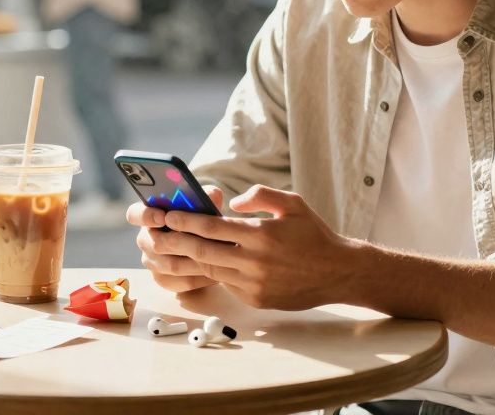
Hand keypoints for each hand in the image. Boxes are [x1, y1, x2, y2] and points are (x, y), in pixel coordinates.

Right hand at [129, 186, 224, 293]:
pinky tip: (215, 273)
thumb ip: (207, 197)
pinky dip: (198, 278)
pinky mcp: (162, 279)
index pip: (135, 214)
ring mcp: (151, 261)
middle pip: (152, 243)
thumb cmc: (203, 220)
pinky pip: (177, 282)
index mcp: (150, 215)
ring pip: (169, 265)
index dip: (146, 216)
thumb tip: (212, 195)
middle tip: (201, 241)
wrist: (211, 248)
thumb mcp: (207, 205)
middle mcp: (146, 238)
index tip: (162, 217)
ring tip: (215, 258)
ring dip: (193, 261)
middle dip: (179, 242)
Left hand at [150, 185, 361, 309]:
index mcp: (261, 234)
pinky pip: (227, 284)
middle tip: (156, 236)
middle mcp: (254, 261)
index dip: (187, 221)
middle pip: (203, 252)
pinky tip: (204, 264)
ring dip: (190, 260)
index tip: (168, 216)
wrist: (338, 272)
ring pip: (212, 270)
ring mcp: (254, 284)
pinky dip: (215, 272)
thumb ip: (260, 196)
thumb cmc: (314, 234)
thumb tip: (232, 203)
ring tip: (171, 250)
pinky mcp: (256, 299)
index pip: (213, 227)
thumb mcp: (292, 203)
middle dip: (176, 243)